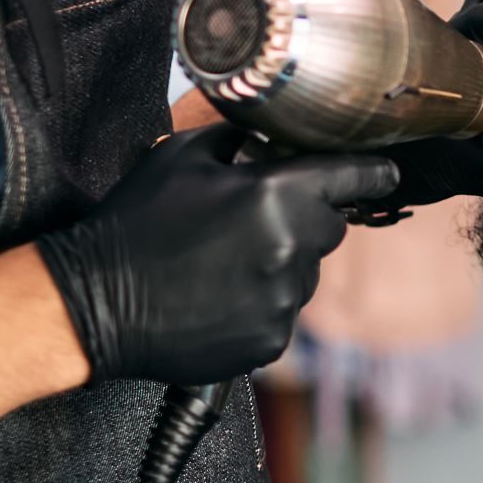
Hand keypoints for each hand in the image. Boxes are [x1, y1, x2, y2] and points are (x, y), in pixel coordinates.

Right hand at [34, 124, 398, 384]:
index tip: (387, 173)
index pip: (351, 179)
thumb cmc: (134, 223)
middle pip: (330, 228)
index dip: (373, 173)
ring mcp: (284, 300)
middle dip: (305, 220)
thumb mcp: (181, 156)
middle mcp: (291, 248)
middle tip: (252, 222)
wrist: (94, 302)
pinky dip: (263, 303)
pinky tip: (218, 296)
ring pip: (307, 273)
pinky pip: (284, 313)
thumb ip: (238, 141)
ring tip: (223, 265)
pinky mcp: (271, 340)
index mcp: (276, 196)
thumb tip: (269, 141)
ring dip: (282, 264)